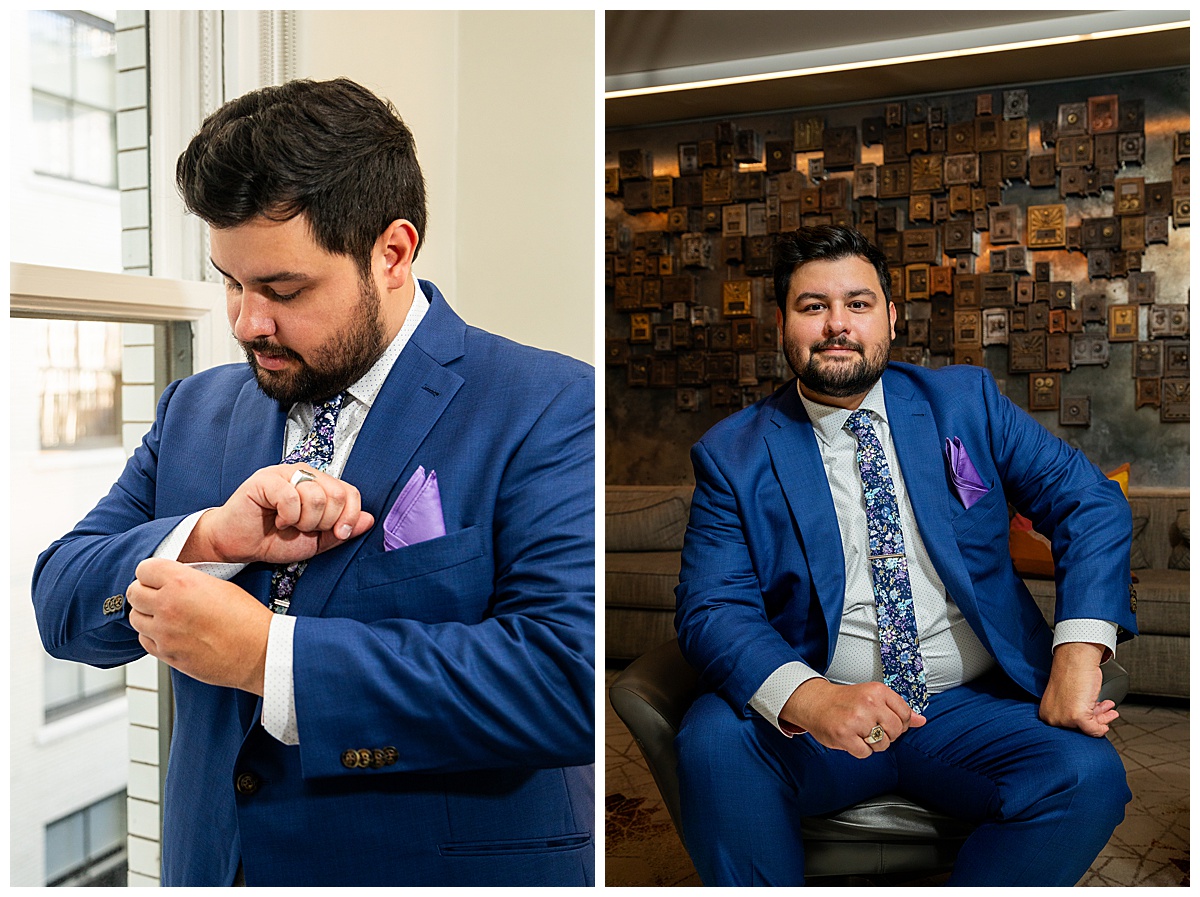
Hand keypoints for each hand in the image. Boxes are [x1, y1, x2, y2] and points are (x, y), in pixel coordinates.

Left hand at [126, 558, 271, 693]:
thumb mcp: (220, 585)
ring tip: (166, 616)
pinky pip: (144, 641)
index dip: (152, 572)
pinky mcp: (166, 654)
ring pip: (135, 618)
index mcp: (182, 582)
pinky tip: (170, 633)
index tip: (158, 576)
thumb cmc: (248, 620)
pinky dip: (152, 636)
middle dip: (145, 592)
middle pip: (133, 592)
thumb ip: (189, 581)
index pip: (145, 569)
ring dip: (147, 615)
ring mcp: (164, 633)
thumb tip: (172, 582)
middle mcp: (168, 606)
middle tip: (159, 595)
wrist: (259, 653)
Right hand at [180, 464, 374, 564]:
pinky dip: (288, 516)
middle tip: (305, 528)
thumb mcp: (316, 542)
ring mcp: (285, 473)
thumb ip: (341, 531)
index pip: (350, 492)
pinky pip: (291, 497)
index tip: (339, 533)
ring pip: (316, 496)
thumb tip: (368, 519)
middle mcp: (304, 474)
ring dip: (304, 521)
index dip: (349, 516)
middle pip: (336, 494)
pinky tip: (278, 520)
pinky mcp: (265, 479)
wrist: (239, 545)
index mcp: (320, 485)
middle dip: (325, 522)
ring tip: (289, 524)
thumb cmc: (274, 540)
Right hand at [780, 678, 925, 758]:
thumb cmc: (845, 701)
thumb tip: (921, 721)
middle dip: (887, 735)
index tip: (887, 721)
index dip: (899, 723)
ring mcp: (856, 720)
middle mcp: (868, 703)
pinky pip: (866, 753)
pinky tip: (851, 738)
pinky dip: (860, 750)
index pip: (905, 714)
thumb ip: (898, 709)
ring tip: (860, 732)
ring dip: (873, 744)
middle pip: (896, 731)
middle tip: (871, 728)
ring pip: (882, 744)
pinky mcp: (844, 735)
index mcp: (877, 691)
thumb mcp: (873, 697)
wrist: (815, 703)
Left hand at [1039, 641, 1117, 736]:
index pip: (1069, 725)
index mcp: (1046, 712)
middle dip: (1096, 718)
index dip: (1085, 719)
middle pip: (1080, 727)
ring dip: (1103, 718)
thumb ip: (1071, 710)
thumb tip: (1086, 720)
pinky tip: (1110, 714)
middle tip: (1106, 714)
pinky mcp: (1075, 717)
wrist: (1075, 660)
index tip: (1095, 718)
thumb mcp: (1067, 697)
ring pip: (1088, 728)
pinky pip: (1094, 729)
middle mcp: (1052, 717)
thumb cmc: (1071, 673)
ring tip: (1110, 711)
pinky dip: (1103, 725)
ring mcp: (1063, 718)